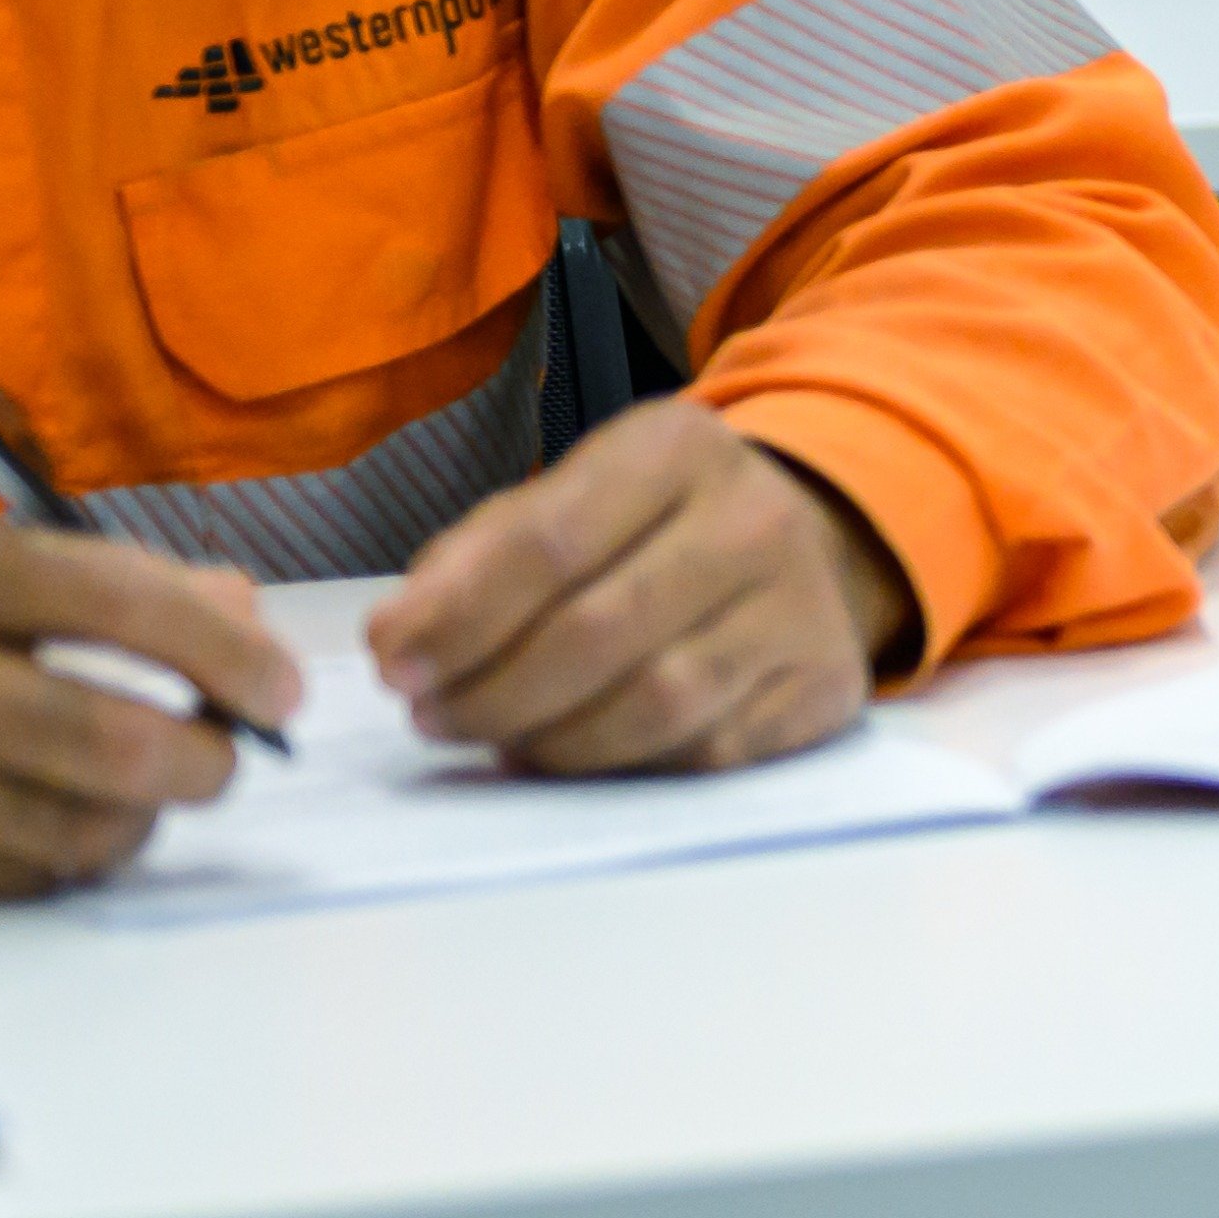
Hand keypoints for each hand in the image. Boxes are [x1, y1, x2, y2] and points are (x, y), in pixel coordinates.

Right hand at [0, 511, 304, 908]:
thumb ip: (91, 573)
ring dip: (146, 812)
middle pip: (113, 742)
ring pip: (78, 828)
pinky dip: (69, 854)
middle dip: (209, 755)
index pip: (116, 603)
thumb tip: (236, 615)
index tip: (283, 686)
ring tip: (145, 779)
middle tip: (229, 748)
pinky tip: (62, 816)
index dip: (226, 649)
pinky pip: (17, 880)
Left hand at [365, 402, 918, 777]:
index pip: (549, 542)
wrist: (799, 549)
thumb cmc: (645, 531)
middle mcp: (755, 517)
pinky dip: (625, 769)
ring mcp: (802, 606)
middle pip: (599, 631)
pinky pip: (708, 754)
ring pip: (658, 704)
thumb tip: (400, 640)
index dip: (459, 615)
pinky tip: (579, 754)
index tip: (392, 664)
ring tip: (499, 739)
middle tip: (433, 718)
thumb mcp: (561, 503)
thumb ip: (473, 561)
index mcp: (676, 448)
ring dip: (553, 743)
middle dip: (493, 691)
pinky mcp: (826, 687)